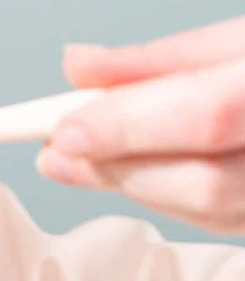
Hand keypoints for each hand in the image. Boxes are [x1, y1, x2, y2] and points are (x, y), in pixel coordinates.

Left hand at [36, 17, 244, 232]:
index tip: (61, 131)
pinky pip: (226, 220)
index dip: (131, 126)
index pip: (212, 113)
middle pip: (206, 181)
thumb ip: (161, 60)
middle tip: (55, 148)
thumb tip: (75, 66)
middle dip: (120, 165)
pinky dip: (169, 197)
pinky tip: (136, 174)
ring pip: (213, 210)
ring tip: (77, 160)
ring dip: (134, 186)